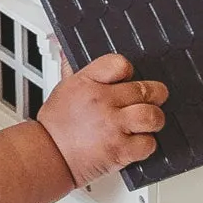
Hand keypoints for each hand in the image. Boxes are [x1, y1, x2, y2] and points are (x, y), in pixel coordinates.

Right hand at [37, 54, 165, 185]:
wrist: (48, 157)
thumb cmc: (55, 126)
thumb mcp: (63, 87)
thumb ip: (72, 67)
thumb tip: (66, 45)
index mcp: (87, 82)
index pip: (120, 64)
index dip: (129, 71)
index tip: (129, 78)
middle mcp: (102, 102)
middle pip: (145, 90)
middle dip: (153, 95)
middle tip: (151, 99)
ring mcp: (113, 126)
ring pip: (152, 116)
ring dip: (154, 120)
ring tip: (146, 122)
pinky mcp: (120, 150)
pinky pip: (148, 143)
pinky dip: (146, 144)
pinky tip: (136, 142)